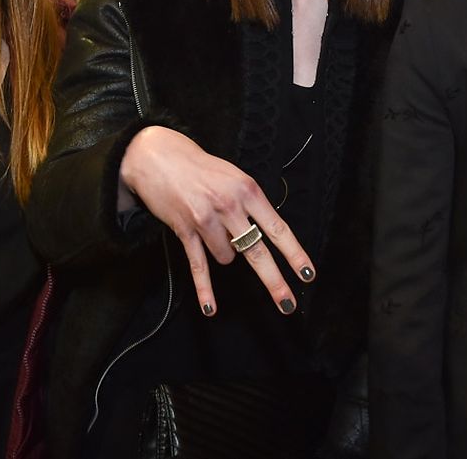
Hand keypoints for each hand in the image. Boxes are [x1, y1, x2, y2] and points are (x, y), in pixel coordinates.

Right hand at [118, 126, 314, 315]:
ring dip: (223, 251)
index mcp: (247, 190)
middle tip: (287, 303)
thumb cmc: (200, 167)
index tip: (307, 273)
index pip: (276, 228)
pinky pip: (199, 265)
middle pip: (256, 251)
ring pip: (226, 257)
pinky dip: (205, 289)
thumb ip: (251, 204)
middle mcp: (229, 206)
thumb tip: (262, 236)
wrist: (159, 157)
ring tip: (211, 226)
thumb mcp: (234, 177)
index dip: (294, 253)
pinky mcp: (185, 230)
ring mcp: (206, 219)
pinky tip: (211, 308)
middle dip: (274, 281)